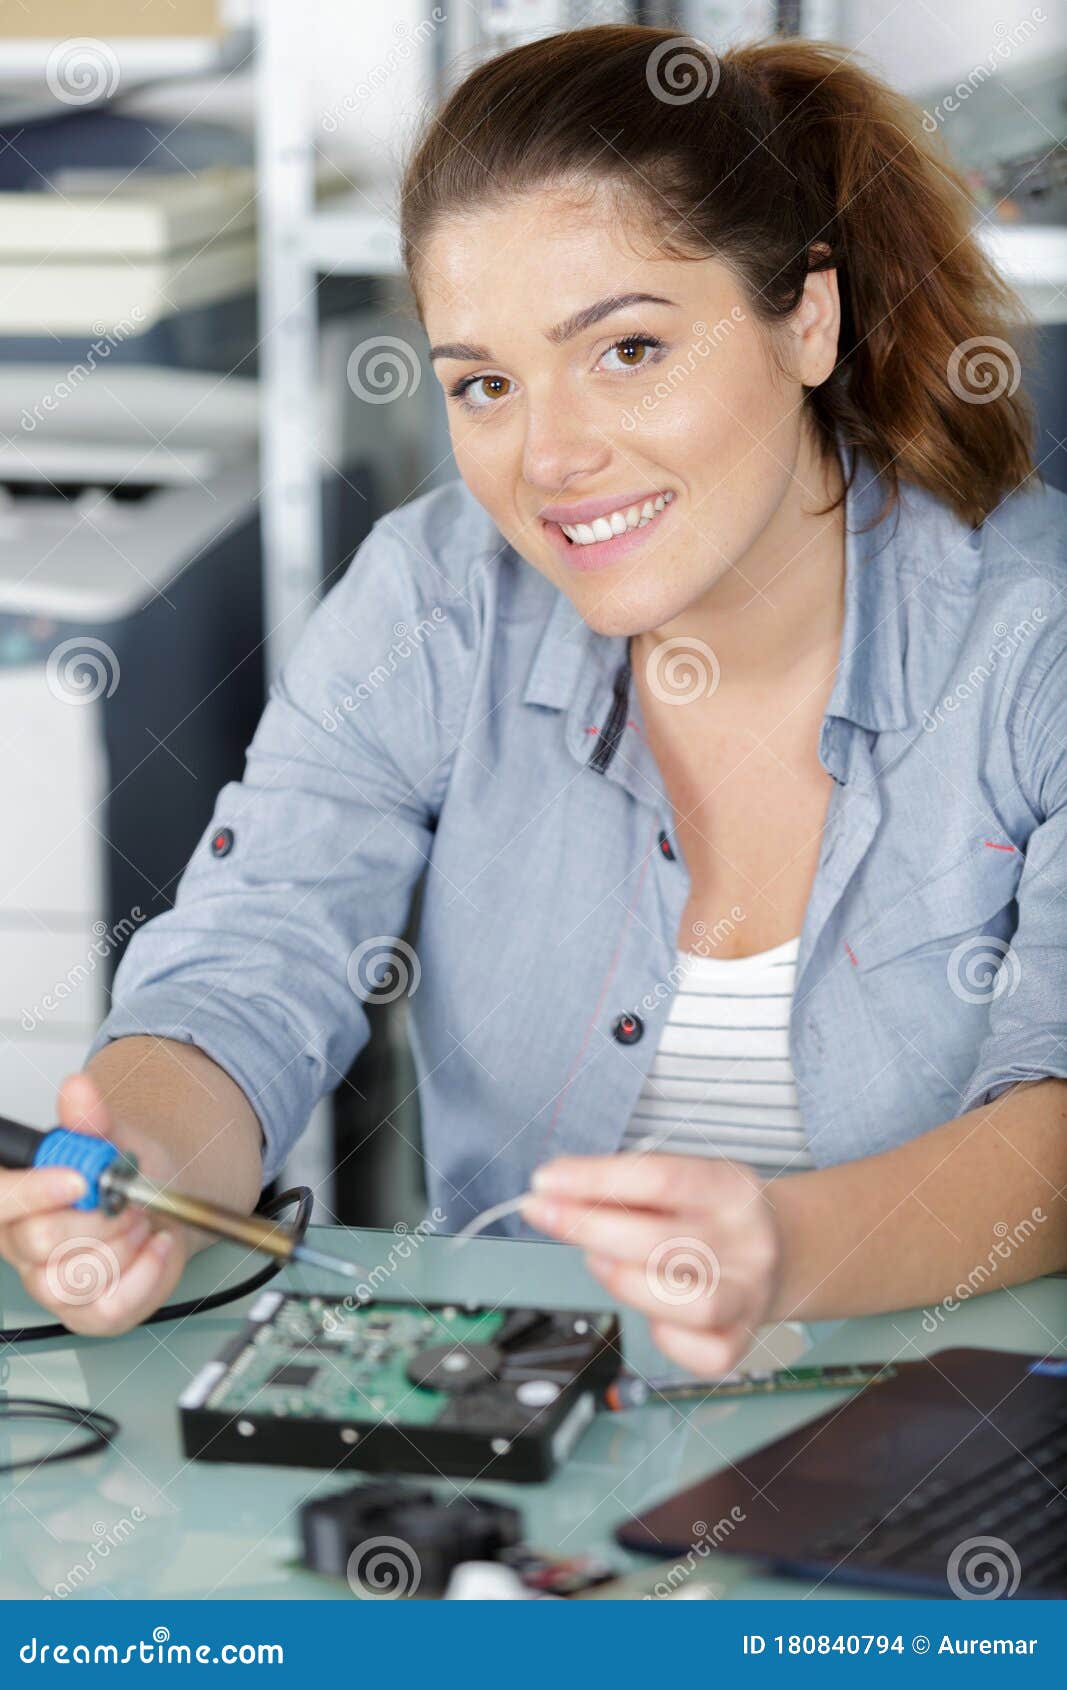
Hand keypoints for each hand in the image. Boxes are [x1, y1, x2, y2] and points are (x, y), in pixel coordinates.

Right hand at [0, 1071, 189, 1335]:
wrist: (160, 1204)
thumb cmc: (122, 1175)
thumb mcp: (110, 1137)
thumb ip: (90, 1119)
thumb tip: (78, 1089)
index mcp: (14, 1198)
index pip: (0, 1199)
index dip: (34, 1192)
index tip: (78, 1179)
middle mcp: (22, 1246)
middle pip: (42, 1239)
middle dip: (99, 1214)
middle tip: (126, 1197)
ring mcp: (51, 1285)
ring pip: (79, 1275)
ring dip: (126, 1241)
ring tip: (140, 1219)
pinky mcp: (87, 1314)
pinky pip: (112, 1306)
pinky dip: (148, 1271)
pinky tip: (157, 1245)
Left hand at [522, 1152, 782, 1374]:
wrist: (783, 1251)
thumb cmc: (710, 1213)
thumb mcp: (685, 1180)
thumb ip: (628, 1186)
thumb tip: (557, 1192)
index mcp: (733, 1188)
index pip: (660, 1178)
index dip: (595, 1179)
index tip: (544, 1181)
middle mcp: (749, 1242)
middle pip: (662, 1241)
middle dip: (587, 1227)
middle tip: (541, 1214)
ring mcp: (750, 1296)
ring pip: (688, 1303)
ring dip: (625, 1281)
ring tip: (595, 1260)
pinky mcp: (741, 1342)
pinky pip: (699, 1352)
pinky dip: (663, 1336)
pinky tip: (646, 1309)